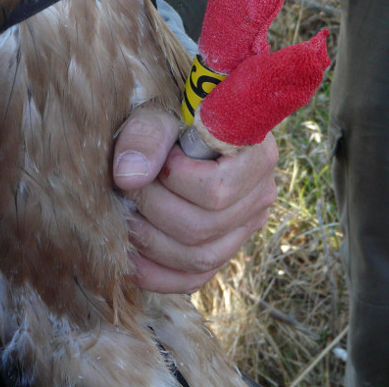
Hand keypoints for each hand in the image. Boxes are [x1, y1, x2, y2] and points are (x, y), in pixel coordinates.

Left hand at [113, 103, 277, 293]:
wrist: (178, 122)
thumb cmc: (174, 110)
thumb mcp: (160, 110)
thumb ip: (146, 135)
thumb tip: (129, 178)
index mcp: (257, 155)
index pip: (215, 190)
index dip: (175, 180)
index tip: (159, 157)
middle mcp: (260, 194)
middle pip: (202, 227)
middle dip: (152, 209)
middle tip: (128, 186)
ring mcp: (246, 225)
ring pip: (198, 258)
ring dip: (150, 241)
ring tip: (128, 211)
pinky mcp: (225, 245)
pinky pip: (195, 278)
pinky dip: (158, 274)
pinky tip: (131, 255)